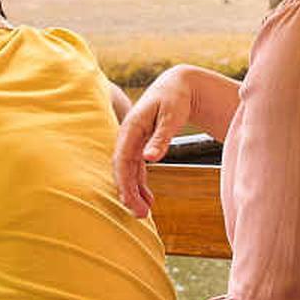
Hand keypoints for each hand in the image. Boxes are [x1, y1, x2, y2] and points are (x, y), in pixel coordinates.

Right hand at [113, 67, 210, 215]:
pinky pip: (137, 168)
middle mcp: (128, 135)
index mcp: (131, 127)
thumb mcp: (171, 116)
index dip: (124, 181)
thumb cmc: (175, 97)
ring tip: (142, 213)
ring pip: (129, 171)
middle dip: (127, 192)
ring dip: (133, 191)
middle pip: (122, 168)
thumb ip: (161, 137)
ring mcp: (133, 141)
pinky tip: (147, 199)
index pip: (122, 159)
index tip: (129, 200)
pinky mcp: (141, 145)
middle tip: (138, 214)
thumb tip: (149, 158)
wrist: (178, 85)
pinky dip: (140, 184)